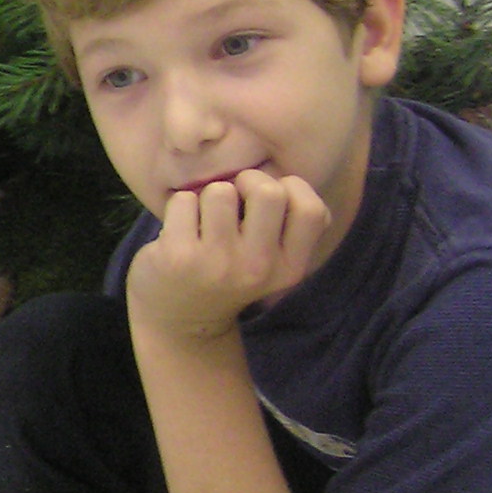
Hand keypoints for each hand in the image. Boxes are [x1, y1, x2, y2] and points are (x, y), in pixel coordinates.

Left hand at [127, 169, 330, 342]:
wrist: (181, 320)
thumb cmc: (228, 272)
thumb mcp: (271, 260)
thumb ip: (285, 223)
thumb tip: (277, 172)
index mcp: (290, 267)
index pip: (312, 209)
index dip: (290, 188)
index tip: (267, 201)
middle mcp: (258, 267)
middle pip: (268, 190)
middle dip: (247, 181)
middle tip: (233, 199)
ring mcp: (218, 262)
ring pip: (220, 190)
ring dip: (208, 197)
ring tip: (203, 221)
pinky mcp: (179, 256)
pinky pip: (183, 200)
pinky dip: (180, 208)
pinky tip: (180, 231)